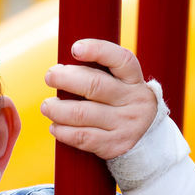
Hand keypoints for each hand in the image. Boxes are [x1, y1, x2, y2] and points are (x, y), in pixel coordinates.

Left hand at [41, 38, 157, 160]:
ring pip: (82, 114)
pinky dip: (63, 131)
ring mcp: (124, 124)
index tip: (75, 48)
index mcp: (134, 80)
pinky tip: (55, 127)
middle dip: (65, 78)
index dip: (97, 50)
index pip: (121, 59)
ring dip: (57, 109)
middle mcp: (132, 100)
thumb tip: (61, 68)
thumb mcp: (123, 86)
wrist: (147, 142)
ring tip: (47, 106)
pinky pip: (82, 137)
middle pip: (95, 85)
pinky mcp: (114, 145)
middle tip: (50, 76)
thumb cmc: (122, 106)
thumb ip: (100, 74)